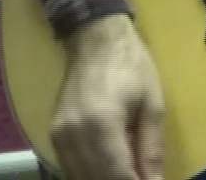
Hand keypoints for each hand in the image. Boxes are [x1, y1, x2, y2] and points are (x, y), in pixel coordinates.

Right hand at [52, 14, 167, 179]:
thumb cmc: (132, 67)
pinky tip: (109, 170)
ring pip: (79, 178)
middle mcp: (73, 136)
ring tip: (129, 172)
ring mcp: (58, 137)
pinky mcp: (53, 136)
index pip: (117, 176)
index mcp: (102, 125)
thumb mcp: (153, 105)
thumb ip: (151, 148)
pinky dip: (90, 174)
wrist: (95, 40)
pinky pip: (70, 168)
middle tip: (142, 177)